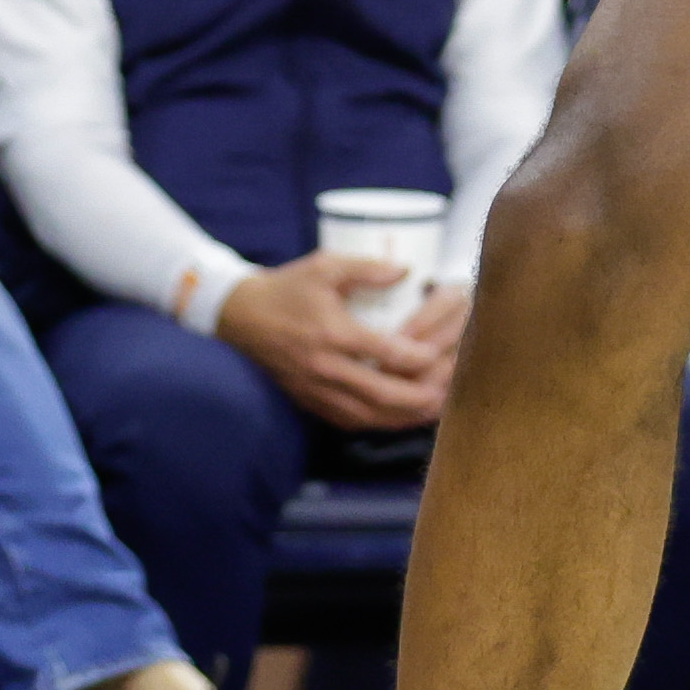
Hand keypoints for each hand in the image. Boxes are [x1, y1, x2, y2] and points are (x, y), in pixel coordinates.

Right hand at [212, 257, 457, 430]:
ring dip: (406, 416)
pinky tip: (403, 417)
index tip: (440, 353)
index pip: (385, 352)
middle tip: (449, 388)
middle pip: (383, 394)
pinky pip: (352, 422)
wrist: (240, 316)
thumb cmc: (287, 288)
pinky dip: (382, 423)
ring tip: (436, 408)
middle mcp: (326, 368)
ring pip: (370, 416)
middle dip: (421, 395)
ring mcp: (318, 390)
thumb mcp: (324, 266)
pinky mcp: (311, 402)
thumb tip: (406, 272)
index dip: (419, 357)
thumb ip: (367, 268)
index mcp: (332, 333)